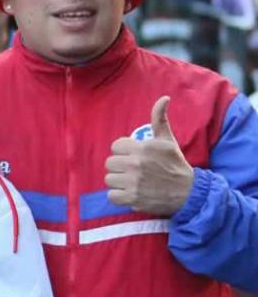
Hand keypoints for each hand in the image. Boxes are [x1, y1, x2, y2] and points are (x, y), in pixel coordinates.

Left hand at [104, 96, 193, 216]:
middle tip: (133, 170)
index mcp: (143, 148)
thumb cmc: (175, 164)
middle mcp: (136, 164)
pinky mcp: (132, 198)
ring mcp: (133, 182)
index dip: (123, 152)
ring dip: (119, 181)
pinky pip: (111, 195)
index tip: (134, 157)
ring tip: (132, 182)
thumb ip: (159, 120)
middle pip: (110, 163)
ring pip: (109, 179)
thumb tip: (164, 98)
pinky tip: (130, 193)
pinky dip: (119, 196)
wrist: (187, 192)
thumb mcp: (167, 140)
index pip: (115, 146)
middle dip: (120, 166)